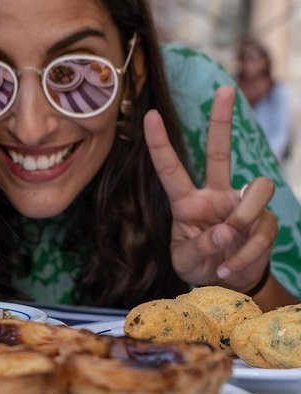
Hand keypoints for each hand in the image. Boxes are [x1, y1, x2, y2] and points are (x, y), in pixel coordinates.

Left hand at [143, 86, 276, 291]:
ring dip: (242, 219)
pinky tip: (229, 267)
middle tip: (223, 89)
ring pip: (257, 189)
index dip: (160, 144)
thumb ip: (199, 247)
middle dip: (221, 121)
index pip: (171, 169)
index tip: (150, 115)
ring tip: (226, 245)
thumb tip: (225, 231)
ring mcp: (242, 206)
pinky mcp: (264, 222)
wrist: (228, 283)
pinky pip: (261, 231)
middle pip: (219, 152)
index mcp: (187, 202)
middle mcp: (215, 195)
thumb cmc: (200, 265)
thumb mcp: (186, 262)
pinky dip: (245, 254)